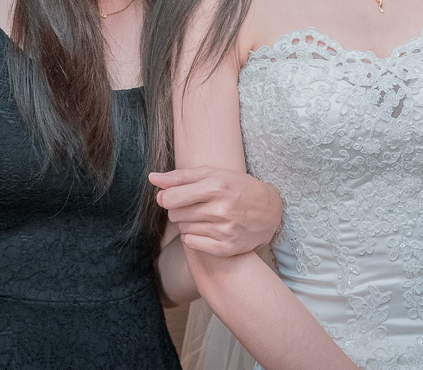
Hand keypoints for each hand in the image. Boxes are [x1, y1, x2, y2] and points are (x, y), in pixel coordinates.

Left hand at [148, 166, 281, 256]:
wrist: (270, 211)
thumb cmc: (238, 187)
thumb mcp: (213, 174)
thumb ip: (180, 176)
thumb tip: (152, 178)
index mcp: (216, 186)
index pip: (170, 198)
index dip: (166, 197)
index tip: (173, 196)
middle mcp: (221, 209)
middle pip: (174, 215)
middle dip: (180, 209)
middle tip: (197, 205)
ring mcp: (224, 230)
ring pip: (183, 229)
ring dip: (189, 223)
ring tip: (207, 216)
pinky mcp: (226, 248)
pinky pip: (191, 243)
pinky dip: (195, 237)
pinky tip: (209, 229)